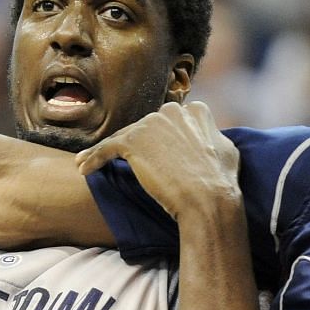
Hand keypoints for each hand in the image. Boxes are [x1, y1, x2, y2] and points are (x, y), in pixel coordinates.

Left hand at [76, 100, 241, 223]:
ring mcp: (150, 124)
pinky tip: (83, 168)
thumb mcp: (227, 150)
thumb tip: (211, 139)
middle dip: (134, 144)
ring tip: (89, 164)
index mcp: (194, 111)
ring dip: (105, 151)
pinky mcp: (132, 141)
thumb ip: (212, 138)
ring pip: (123, 137)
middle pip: (145, 128)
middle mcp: (171, 111)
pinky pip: (106, 148)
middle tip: (123, 162)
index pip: (170, 122)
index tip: (151, 152)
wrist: (208, 198)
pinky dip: (92, 157)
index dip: (160, 139)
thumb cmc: (221, 181)